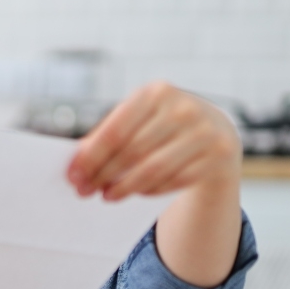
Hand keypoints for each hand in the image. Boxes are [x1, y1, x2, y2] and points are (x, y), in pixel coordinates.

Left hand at [66, 82, 241, 200]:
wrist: (214, 129)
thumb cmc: (163, 124)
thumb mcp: (138, 118)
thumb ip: (108, 135)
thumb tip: (77, 161)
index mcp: (156, 93)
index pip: (116, 130)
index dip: (91, 157)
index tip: (73, 176)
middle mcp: (183, 109)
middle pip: (132, 151)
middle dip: (103, 174)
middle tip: (84, 190)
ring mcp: (203, 133)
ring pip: (154, 170)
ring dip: (125, 187)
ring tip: (106, 195)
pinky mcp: (215, 156)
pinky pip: (174, 181)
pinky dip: (150, 190)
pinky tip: (135, 192)